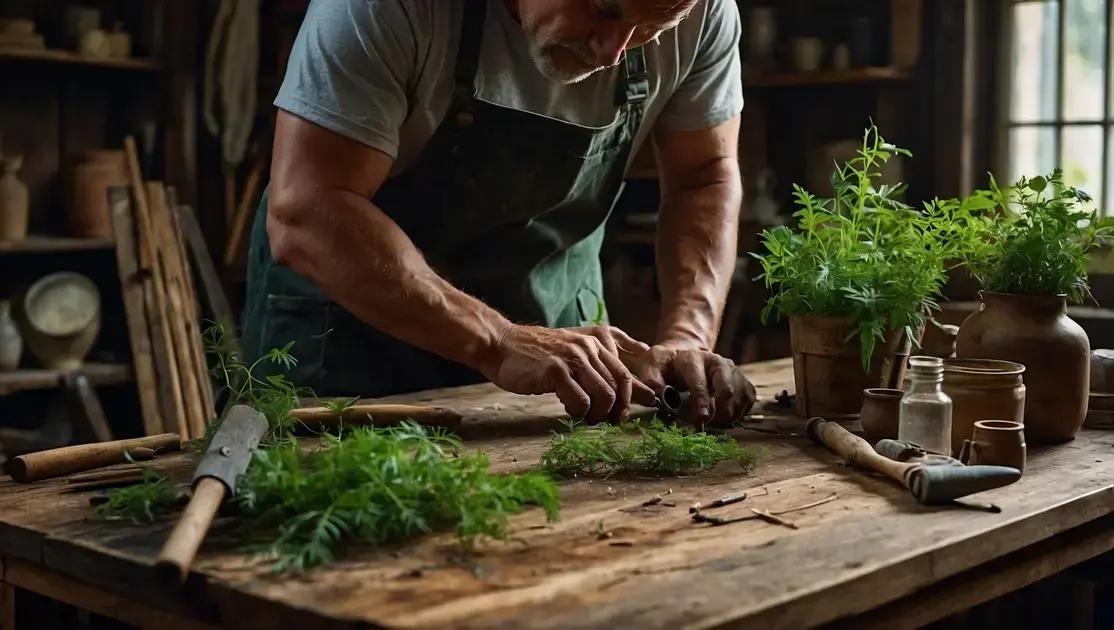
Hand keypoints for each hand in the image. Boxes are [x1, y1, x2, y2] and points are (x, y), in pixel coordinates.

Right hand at [481, 325, 656, 421]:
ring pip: (605, 396)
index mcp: (594, 343)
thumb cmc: (534, 356)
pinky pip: (581, 401)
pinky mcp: (556, 371)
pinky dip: (578, 412)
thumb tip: (619, 391)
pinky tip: (567, 408)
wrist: (501, 345)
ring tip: (585, 417)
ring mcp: (572, 358)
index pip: (625, 373)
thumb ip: (593, 366)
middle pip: (620, 386)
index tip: (628, 413)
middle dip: (616, 410)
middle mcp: (587, 348)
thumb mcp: (569, 353)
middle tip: (604, 420)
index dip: (631, 397)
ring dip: (598, 414)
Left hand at [626, 345, 756, 425]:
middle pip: (727, 388)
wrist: (683, 357)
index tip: (701, 419)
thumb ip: (651, 377)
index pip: (700, 381)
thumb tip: (656, 391)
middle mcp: (718, 362)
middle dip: (719, 410)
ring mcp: (733, 370)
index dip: (701, 401)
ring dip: (727, 414)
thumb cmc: (667, 365)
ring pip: (740, 397)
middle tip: (708, 423)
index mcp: (694, 358)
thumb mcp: (653, 365)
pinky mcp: (743, 380)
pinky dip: (738, 412)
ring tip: (712, 419)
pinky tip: (723, 414)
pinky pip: (748, 400)